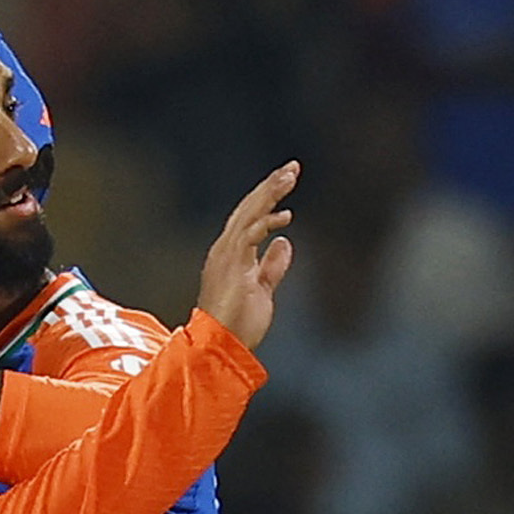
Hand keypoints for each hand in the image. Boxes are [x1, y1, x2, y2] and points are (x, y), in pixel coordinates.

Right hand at [196, 162, 297, 349]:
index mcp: (232, 254)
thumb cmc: (238, 325)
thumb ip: (272, 266)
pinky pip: (249, 234)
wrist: (221, 346)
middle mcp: (226, 248)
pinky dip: (266, 222)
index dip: (269, 198)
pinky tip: (286, 216)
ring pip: (248, 214)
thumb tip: (285, 242)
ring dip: (269, 194)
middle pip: (249, 208)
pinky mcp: (231, 263)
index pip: (251, 217)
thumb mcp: (262, 290)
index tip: (288, 184)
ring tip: (289, 176)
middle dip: (271, 186)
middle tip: (292, 167)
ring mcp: (226, 254)